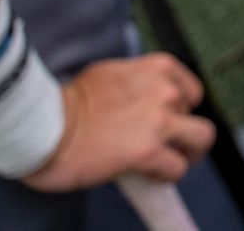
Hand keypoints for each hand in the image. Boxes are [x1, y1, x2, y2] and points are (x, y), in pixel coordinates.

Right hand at [21, 54, 214, 191]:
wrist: (41, 126)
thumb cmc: (64, 105)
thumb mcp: (109, 75)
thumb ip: (136, 85)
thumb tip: (143, 101)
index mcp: (157, 68)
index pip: (191, 91)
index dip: (181, 111)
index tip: (167, 123)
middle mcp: (164, 90)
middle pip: (196, 115)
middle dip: (183, 133)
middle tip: (166, 147)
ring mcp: (159, 120)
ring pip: (201, 139)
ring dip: (186, 154)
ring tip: (168, 163)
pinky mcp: (148, 151)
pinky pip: (177, 168)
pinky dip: (166, 175)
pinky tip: (148, 175)